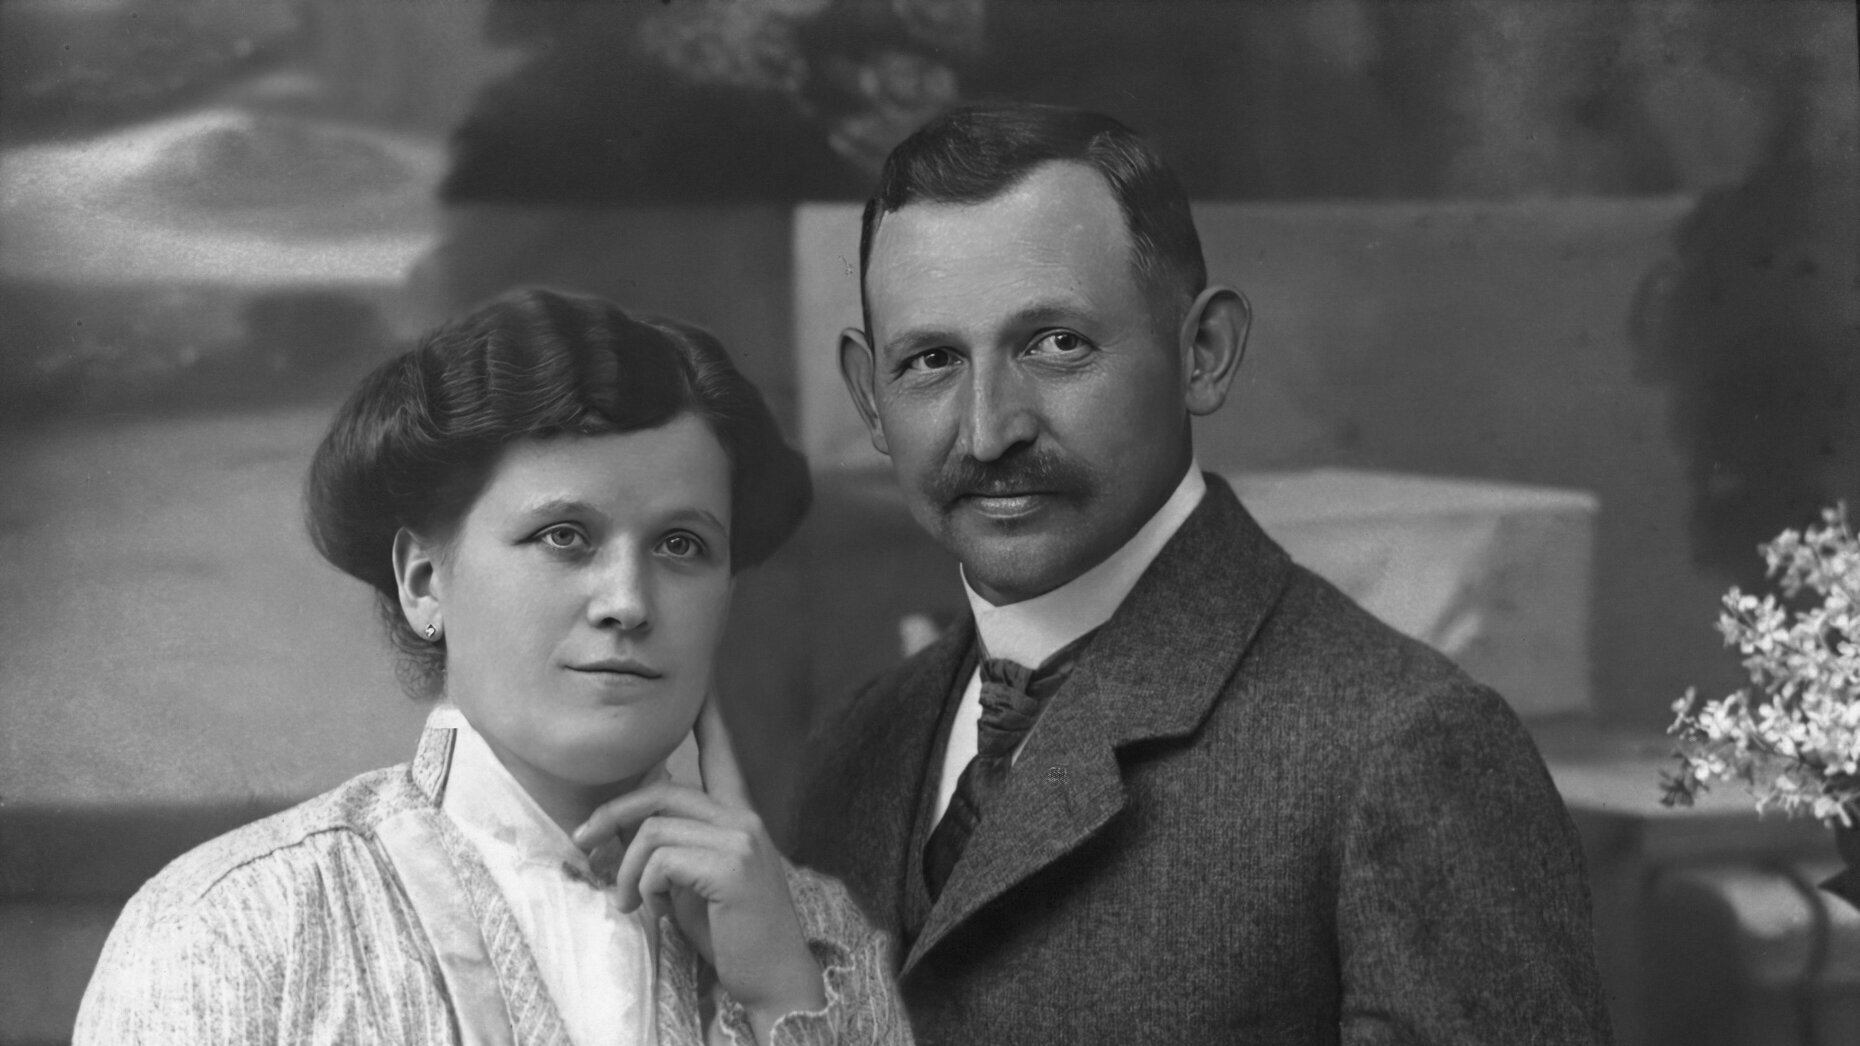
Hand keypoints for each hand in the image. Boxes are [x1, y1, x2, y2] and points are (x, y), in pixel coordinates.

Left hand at [574, 697, 824, 1040]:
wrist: (775, 979)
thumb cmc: (733, 934)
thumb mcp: (695, 884)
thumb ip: (671, 852)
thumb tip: (624, 836)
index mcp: (739, 818)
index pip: (721, 755)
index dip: (708, 717)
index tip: (703, 683)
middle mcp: (744, 819)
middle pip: (662, 790)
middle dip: (612, 815)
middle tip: (584, 845)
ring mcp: (741, 840)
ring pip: (654, 829)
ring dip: (623, 871)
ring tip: (624, 903)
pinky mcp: (732, 867)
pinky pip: (660, 860)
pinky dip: (640, 886)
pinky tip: (648, 910)